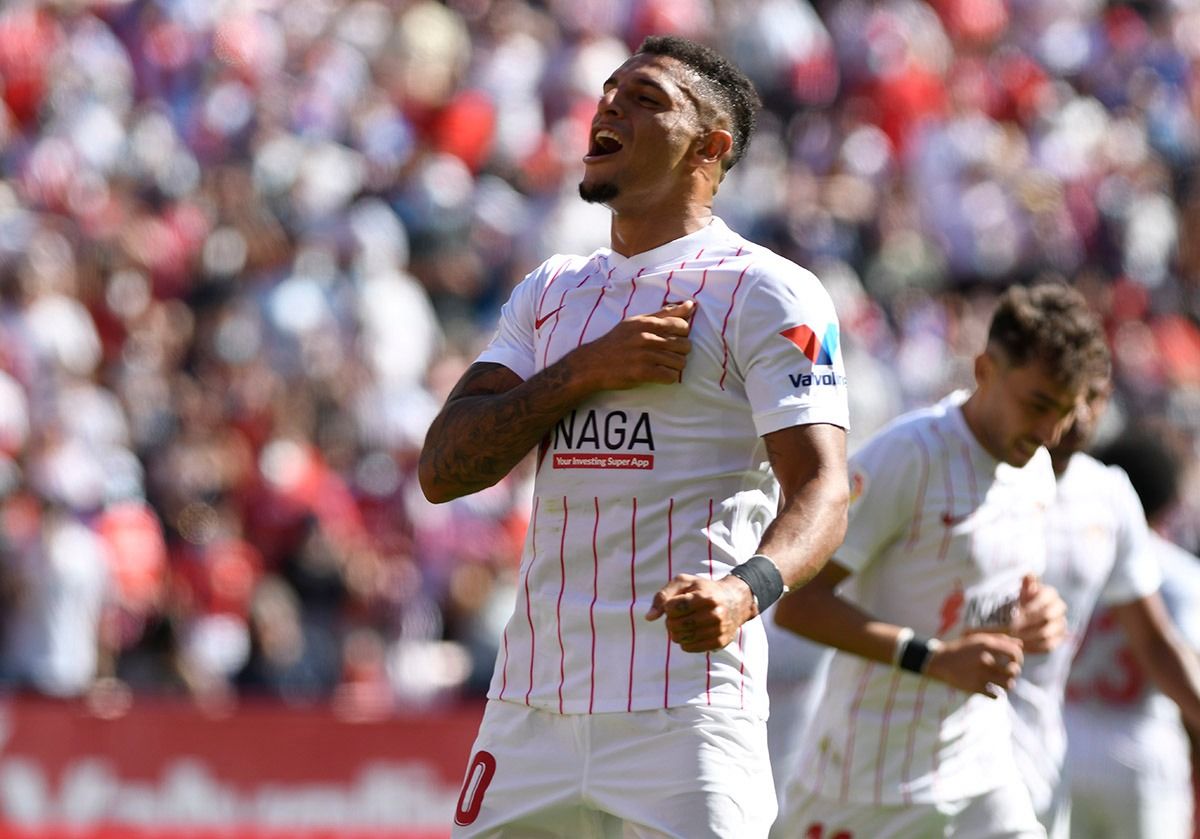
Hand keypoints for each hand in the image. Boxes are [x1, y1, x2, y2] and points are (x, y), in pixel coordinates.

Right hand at [570, 300, 694, 389]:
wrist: (592, 364)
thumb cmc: (617, 342)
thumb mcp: (637, 322)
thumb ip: (664, 314)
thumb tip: (691, 305)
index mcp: (646, 322)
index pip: (682, 325)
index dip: (682, 334)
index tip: (672, 339)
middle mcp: (646, 337)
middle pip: (684, 345)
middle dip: (680, 352)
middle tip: (668, 355)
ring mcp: (645, 355)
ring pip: (680, 362)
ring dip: (675, 367)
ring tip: (663, 366)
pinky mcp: (642, 373)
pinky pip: (670, 376)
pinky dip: (668, 378)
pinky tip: (660, 375)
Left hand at [645, 573, 753, 652]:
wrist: (735, 601)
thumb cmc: (704, 589)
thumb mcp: (684, 582)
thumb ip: (663, 596)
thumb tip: (649, 617)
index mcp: (705, 597)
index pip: (672, 608)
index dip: (668, 607)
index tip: (675, 604)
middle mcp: (714, 614)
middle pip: (675, 625)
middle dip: (670, 621)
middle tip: (677, 616)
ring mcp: (718, 630)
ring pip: (681, 639)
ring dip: (676, 632)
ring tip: (684, 623)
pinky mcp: (719, 642)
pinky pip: (689, 648)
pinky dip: (684, 641)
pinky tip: (690, 632)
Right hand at [924, 632, 1023, 698]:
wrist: (940, 661)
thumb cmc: (962, 649)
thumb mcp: (978, 639)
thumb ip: (1000, 639)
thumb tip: (1020, 644)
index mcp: (986, 645)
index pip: (1015, 653)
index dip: (1019, 659)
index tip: (1014, 662)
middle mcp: (984, 659)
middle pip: (1013, 671)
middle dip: (1015, 673)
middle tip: (1009, 673)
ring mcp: (979, 674)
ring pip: (1007, 685)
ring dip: (1008, 685)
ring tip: (1003, 683)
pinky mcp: (974, 687)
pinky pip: (995, 695)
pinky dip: (995, 694)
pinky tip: (991, 689)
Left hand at [1009, 574, 1066, 653]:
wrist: (1021, 619)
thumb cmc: (1019, 602)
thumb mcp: (1020, 592)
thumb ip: (1025, 584)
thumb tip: (1029, 573)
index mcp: (1050, 593)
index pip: (1045, 598)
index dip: (1030, 607)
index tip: (1014, 615)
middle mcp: (1059, 608)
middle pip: (1047, 616)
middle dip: (1027, 623)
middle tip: (1011, 629)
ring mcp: (1061, 624)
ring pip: (1047, 632)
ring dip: (1028, 637)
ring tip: (1013, 638)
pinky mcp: (1059, 638)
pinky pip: (1049, 645)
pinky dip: (1034, 647)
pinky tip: (1021, 646)